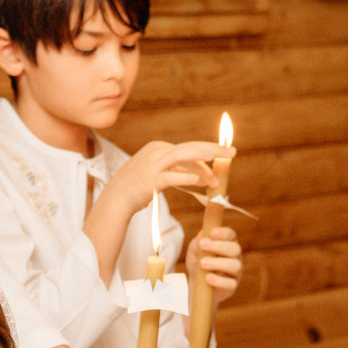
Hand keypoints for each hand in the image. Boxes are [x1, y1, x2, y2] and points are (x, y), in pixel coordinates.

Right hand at [98, 140, 223, 216]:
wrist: (115, 200)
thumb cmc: (137, 188)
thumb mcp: (158, 173)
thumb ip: (177, 169)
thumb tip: (199, 173)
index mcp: (158, 148)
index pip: (189, 148)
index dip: (209, 153)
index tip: (225, 157)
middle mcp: (156, 152)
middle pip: (189, 147)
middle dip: (213, 149)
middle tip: (232, 152)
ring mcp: (152, 164)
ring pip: (182, 156)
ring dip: (202, 161)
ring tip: (218, 164)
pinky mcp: (149, 180)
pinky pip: (170, 176)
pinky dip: (185, 177)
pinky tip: (199, 181)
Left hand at [186, 225, 242, 305]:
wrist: (196, 286)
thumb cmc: (198, 264)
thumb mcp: (194, 252)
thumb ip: (197, 243)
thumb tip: (201, 235)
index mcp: (228, 244)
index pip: (231, 235)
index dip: (223, 233)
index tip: (212, 232)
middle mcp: (235, 257)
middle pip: (235, 249)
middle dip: (219, 246)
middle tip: (203, 245)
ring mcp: (236, 272)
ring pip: (235, 265)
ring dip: (218, 263)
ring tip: (202, 263)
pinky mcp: (232, 286)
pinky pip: (230, 283)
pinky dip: (219, 281)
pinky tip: (208, 278)